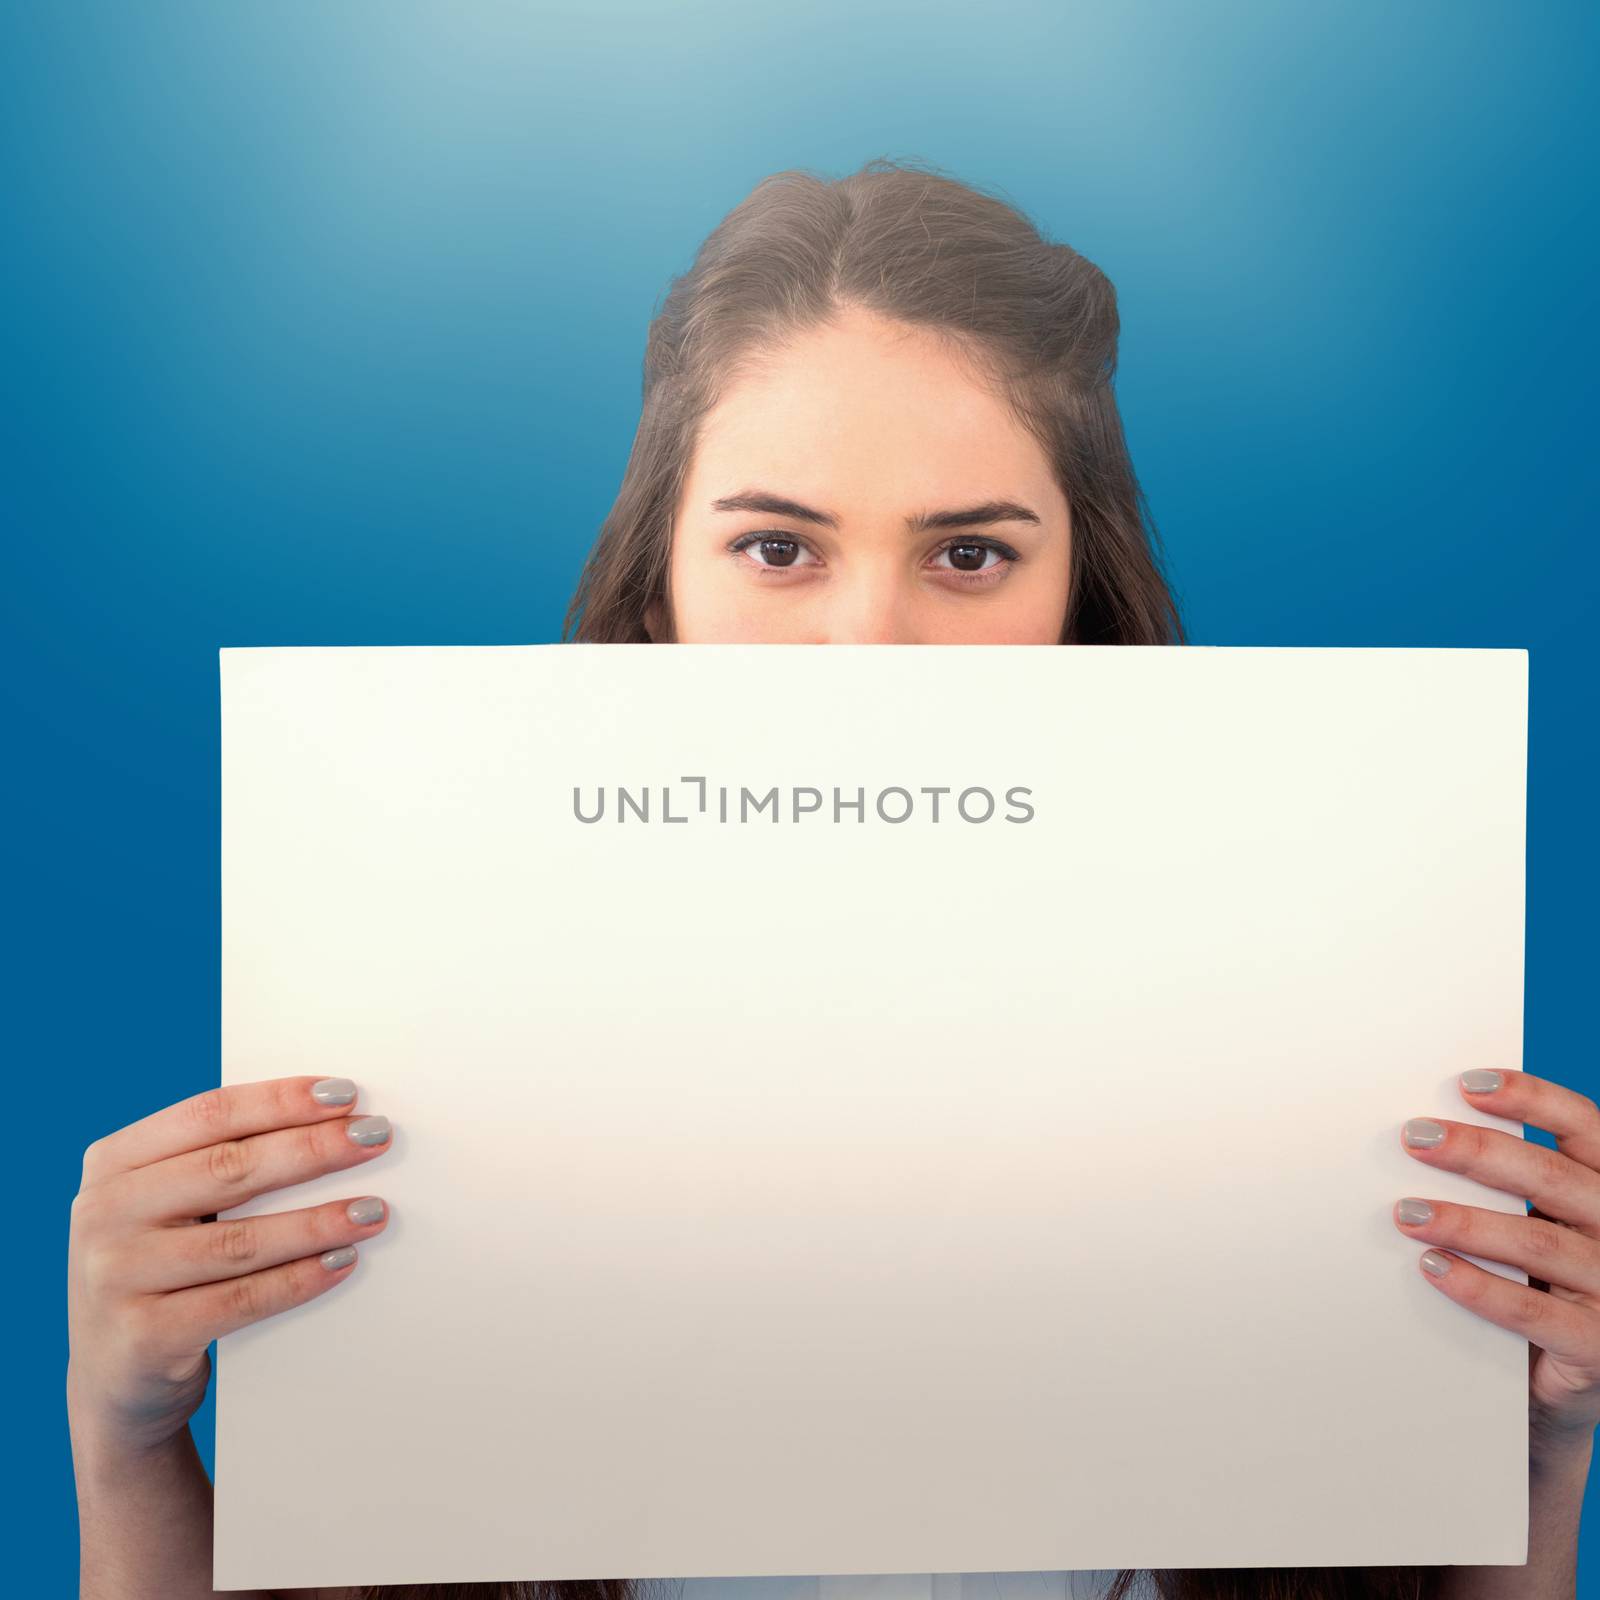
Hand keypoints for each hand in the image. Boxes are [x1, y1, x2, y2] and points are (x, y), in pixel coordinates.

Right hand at [67, 1075, 394, 1456]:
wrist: (114, 1381)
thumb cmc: (163, 1268)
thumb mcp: (166, 1204)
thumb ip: (221, 1159)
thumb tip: (330, 1120)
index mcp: (113, 1162)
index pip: (208, 1114)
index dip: (281, 1101)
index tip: (346, 1094)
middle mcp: (104, 1214)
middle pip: (228, 1168)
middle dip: (313, 1148)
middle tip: (375, 1136)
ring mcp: (117, 1276)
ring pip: (239, 1239)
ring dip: (318, 1221)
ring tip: (373, 1210)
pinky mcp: (143, 1336)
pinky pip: (239, 1300)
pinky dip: (298, 1279)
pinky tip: (342, 1262)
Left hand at [1394, 1068, 1599, 1468]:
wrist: (1567, 1387)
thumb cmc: (1549, 1283)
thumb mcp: (1547, 1222)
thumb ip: (1519, 1184)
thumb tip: (1432, 1131)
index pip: (1586, 1127)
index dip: (1533, 1099)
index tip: (1469, 1084)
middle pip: (1553, 1178)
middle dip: (1478, 1152)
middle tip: (1416, 1138)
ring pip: (1538, 1243)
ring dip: (1464, 1222)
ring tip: (1405, 1211)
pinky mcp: (1598, 1348)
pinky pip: (1534, 1312)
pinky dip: (1479, 1287)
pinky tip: (1432, 1267)